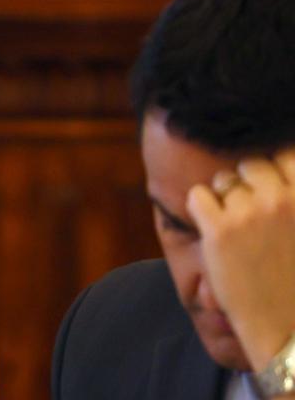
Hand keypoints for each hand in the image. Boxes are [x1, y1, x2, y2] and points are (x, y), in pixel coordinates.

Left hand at [187, 149, 294, 370]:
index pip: (283, 155)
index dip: (273, 169)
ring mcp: (249, 213)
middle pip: (251, 164)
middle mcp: (281, 199)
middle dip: (246, 182)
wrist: (287, 327)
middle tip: (248, 210)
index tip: (269, 187)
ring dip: (224, 198)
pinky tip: (211, 228)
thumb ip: (294, 201)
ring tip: (234, 226)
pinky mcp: (218, 229)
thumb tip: (280, 179)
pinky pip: (197, 196)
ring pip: (223, 181)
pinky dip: (200, 208)